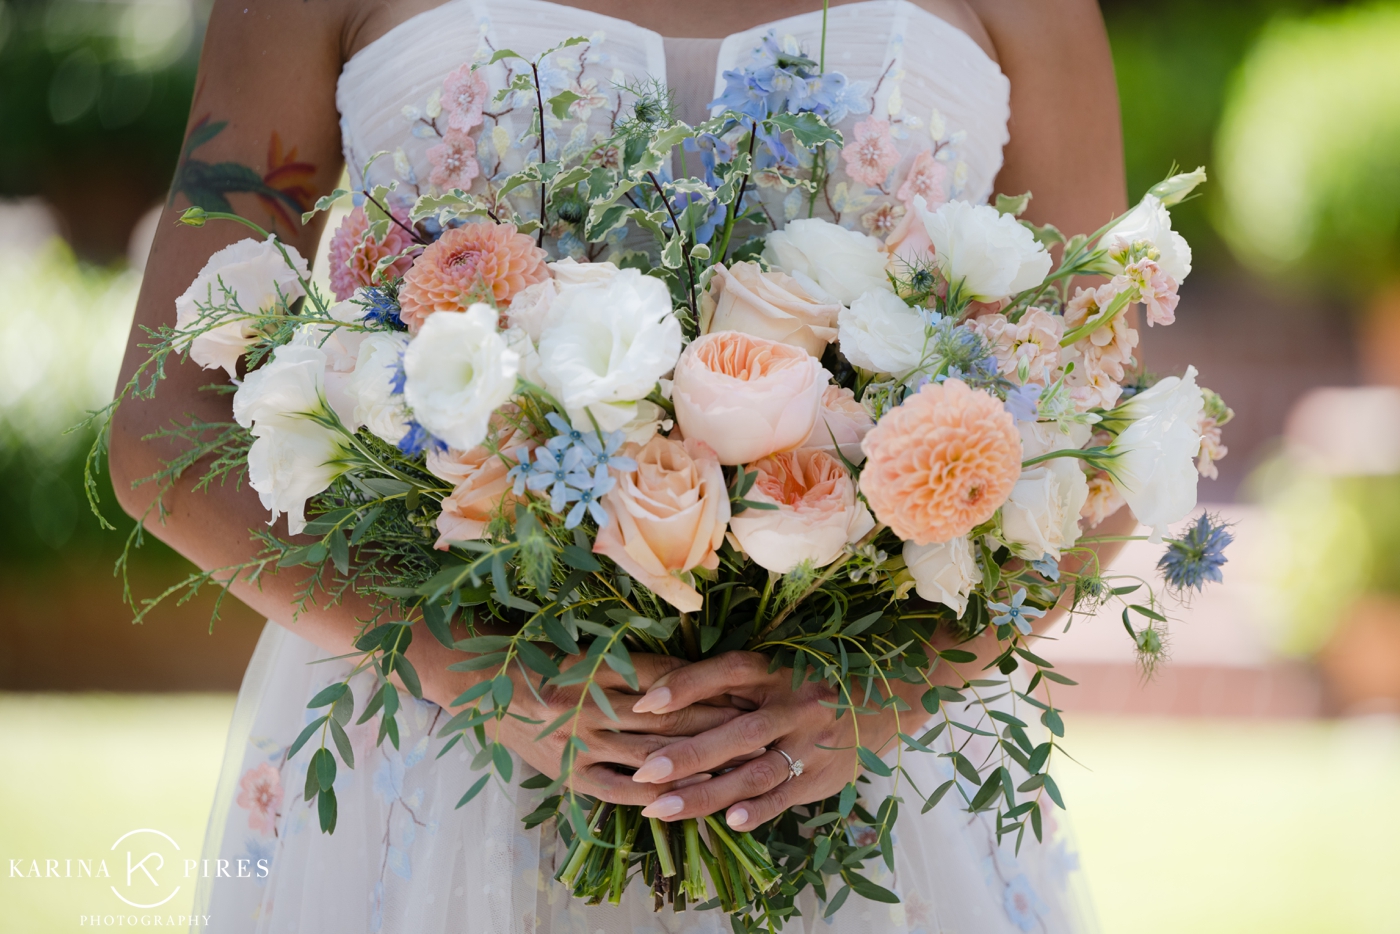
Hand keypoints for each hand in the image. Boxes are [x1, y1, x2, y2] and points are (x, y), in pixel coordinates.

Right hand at [419, 642, 746, 804]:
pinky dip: (655, 792)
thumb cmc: (542, 661)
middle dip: (718, 721)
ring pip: (650, 752)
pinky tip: (688, 795)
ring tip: (739, 760)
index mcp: (598, 667)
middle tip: (759, 724)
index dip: (709, 684)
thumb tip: (694, 673)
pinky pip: (618, 788)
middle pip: (668, 716)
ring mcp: (579, 742)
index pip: (666, 677)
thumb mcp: (589, 651)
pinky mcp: (569, 773)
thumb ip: (636, 664)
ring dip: (698, 758)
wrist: (481, 688)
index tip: (747, 687)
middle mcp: (591, 703)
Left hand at [628, 651, 921, 830]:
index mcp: (777, 671)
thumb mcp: (778, 669)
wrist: (888, 699)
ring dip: (706, 795)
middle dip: (686, 756)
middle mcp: (793, 706)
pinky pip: (785, 797)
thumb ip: (733, 683)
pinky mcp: (822, 777)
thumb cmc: (813, 683)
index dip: (685, 685)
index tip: (643, 703)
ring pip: (754, 773)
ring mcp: (810, 744)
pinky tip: (728, 822)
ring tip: (661, 809)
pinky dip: (758, 811)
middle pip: (735, 733)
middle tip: (642, 773)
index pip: (727, 672)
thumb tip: (666, 697)